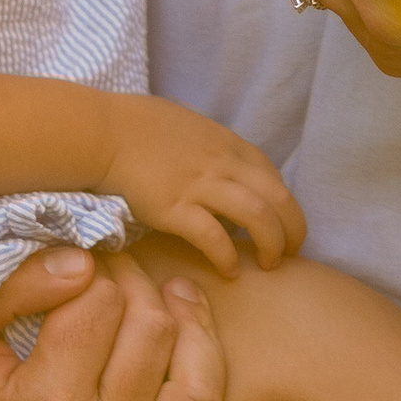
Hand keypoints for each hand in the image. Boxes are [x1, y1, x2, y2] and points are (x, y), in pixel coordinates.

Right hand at [0, 240, 299, 400]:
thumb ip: (15, 287)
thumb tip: (83, 258)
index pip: (102, 305)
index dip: (96, 265)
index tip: (85, 253)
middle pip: (155, 336)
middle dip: (141, 287)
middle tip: (120, 268)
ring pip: (199, 393)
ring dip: (201, 336)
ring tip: (182, 298)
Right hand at [102, 97, 305, 276]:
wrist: (107, 133)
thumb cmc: (144, 129)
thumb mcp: (195, 131)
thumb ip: (218, 153)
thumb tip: (229, 175)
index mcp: (229, 145)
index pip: (275, 178)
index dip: (287, 207)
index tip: (285, 228)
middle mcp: (222, 164)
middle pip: (278, 198)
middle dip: (293, 230)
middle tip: (290, 253)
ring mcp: (200, 186)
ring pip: (257, 216)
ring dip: (271, 244)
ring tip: (268, 264)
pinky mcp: (174, 209)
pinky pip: (213, 236)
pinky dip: (228, 256)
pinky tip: (229, 271)